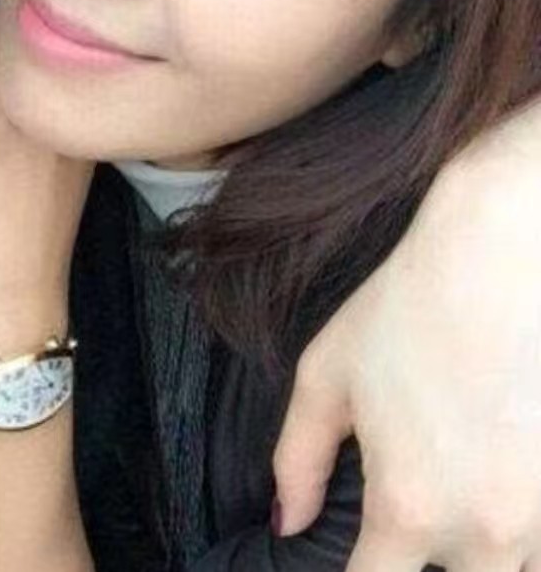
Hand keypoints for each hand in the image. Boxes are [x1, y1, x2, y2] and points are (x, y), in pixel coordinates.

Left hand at [274, 113, 540, 570]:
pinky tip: (495, 491)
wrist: (500, 258)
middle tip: (408, 508)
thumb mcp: (326, 375)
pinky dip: (520, 534)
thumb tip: (283, 523)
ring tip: (450, 495)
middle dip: (421, 563)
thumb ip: (295, 459)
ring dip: (477, 554)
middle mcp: (482, 531)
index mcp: (409, 508)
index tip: (352, 557)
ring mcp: (539, 517)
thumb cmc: (405, 311)